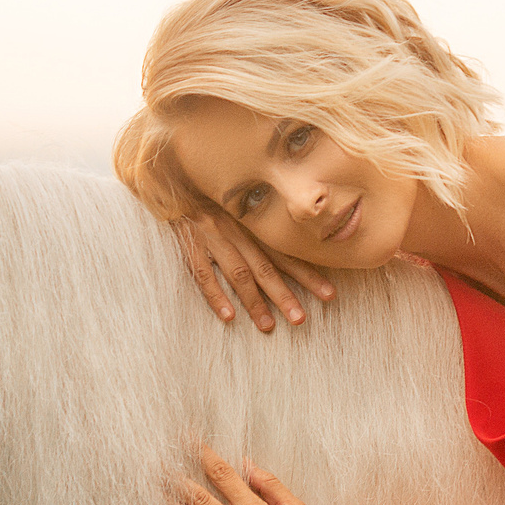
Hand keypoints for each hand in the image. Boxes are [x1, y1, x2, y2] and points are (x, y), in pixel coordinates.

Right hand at [176, 207, 334, 332]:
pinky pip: (203, 273)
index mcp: (254, 227)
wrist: (175, 178)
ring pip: (238, 274)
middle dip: (285, 295)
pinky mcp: (191, 246)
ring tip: (268, 325)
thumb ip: (263, 225)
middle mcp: (238, 234)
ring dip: (254, 301)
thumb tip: (296, 242)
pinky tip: (228, 316)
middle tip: (301, 319)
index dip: (308, 275)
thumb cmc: (213, 196)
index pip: (286, 254)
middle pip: (265, 268)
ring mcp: (214, 240)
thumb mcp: (242, 206)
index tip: (330, 294)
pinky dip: (215, 295)